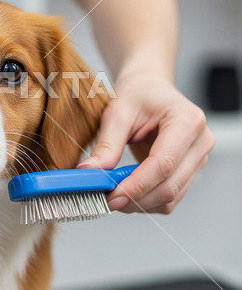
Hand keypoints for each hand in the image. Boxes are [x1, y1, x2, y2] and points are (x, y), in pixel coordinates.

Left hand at [78, 72, 214, 213]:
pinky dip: (146, 199)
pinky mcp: (190, 170)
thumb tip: (91, 172)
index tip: (111, 196)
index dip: (136, 185)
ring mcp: (198, 157)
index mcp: (187, 121)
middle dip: (136, 198)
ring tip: (113, 194)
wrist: (149, 87)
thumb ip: (107, 145)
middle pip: (170, 185)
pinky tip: (127, 190)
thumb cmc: (137, 93)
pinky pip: (170, 195)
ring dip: (140, 202)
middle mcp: (200, 141)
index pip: (163, 164)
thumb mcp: (117, 112)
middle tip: (106, 199)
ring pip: (171, 196)